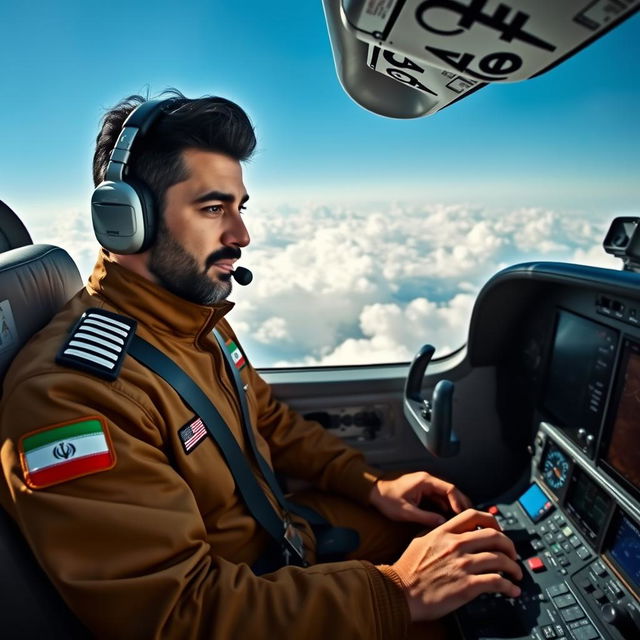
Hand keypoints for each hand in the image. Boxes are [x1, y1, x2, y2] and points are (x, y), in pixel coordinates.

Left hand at [369, 471, 471, 527]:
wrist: (373, 492)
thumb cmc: (386, 500)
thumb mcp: (406, 512)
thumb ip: (425, 517)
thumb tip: (443, 523)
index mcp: (425, 481)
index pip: (449, 489)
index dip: (459, 502)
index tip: (465, 515)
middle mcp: (428, 480)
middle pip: (451, 491)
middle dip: (462, 504)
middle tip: (472, 518)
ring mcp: (426, 485)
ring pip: (446, 494)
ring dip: (456, 505)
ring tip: (465, 520)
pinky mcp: (423, 491)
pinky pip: (439, 497)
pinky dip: (447, 506)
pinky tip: (452, 517)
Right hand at [391, 509, 521, 621]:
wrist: (401, 591)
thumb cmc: (407, 569)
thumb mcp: (421, 541)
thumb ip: (438, 533)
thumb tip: (450, 532)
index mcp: (445, 532)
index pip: (475, 516)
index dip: (493, 521)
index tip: (499, 530)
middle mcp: (456, 545)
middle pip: (494, 536)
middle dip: (509, 545)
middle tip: (513, 554)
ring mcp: (463, 565)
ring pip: (500, 559)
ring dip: (513, 567)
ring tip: (516, 574)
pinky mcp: (468, 585)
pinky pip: (497, 582)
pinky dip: (509, 586)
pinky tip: (512, 590)